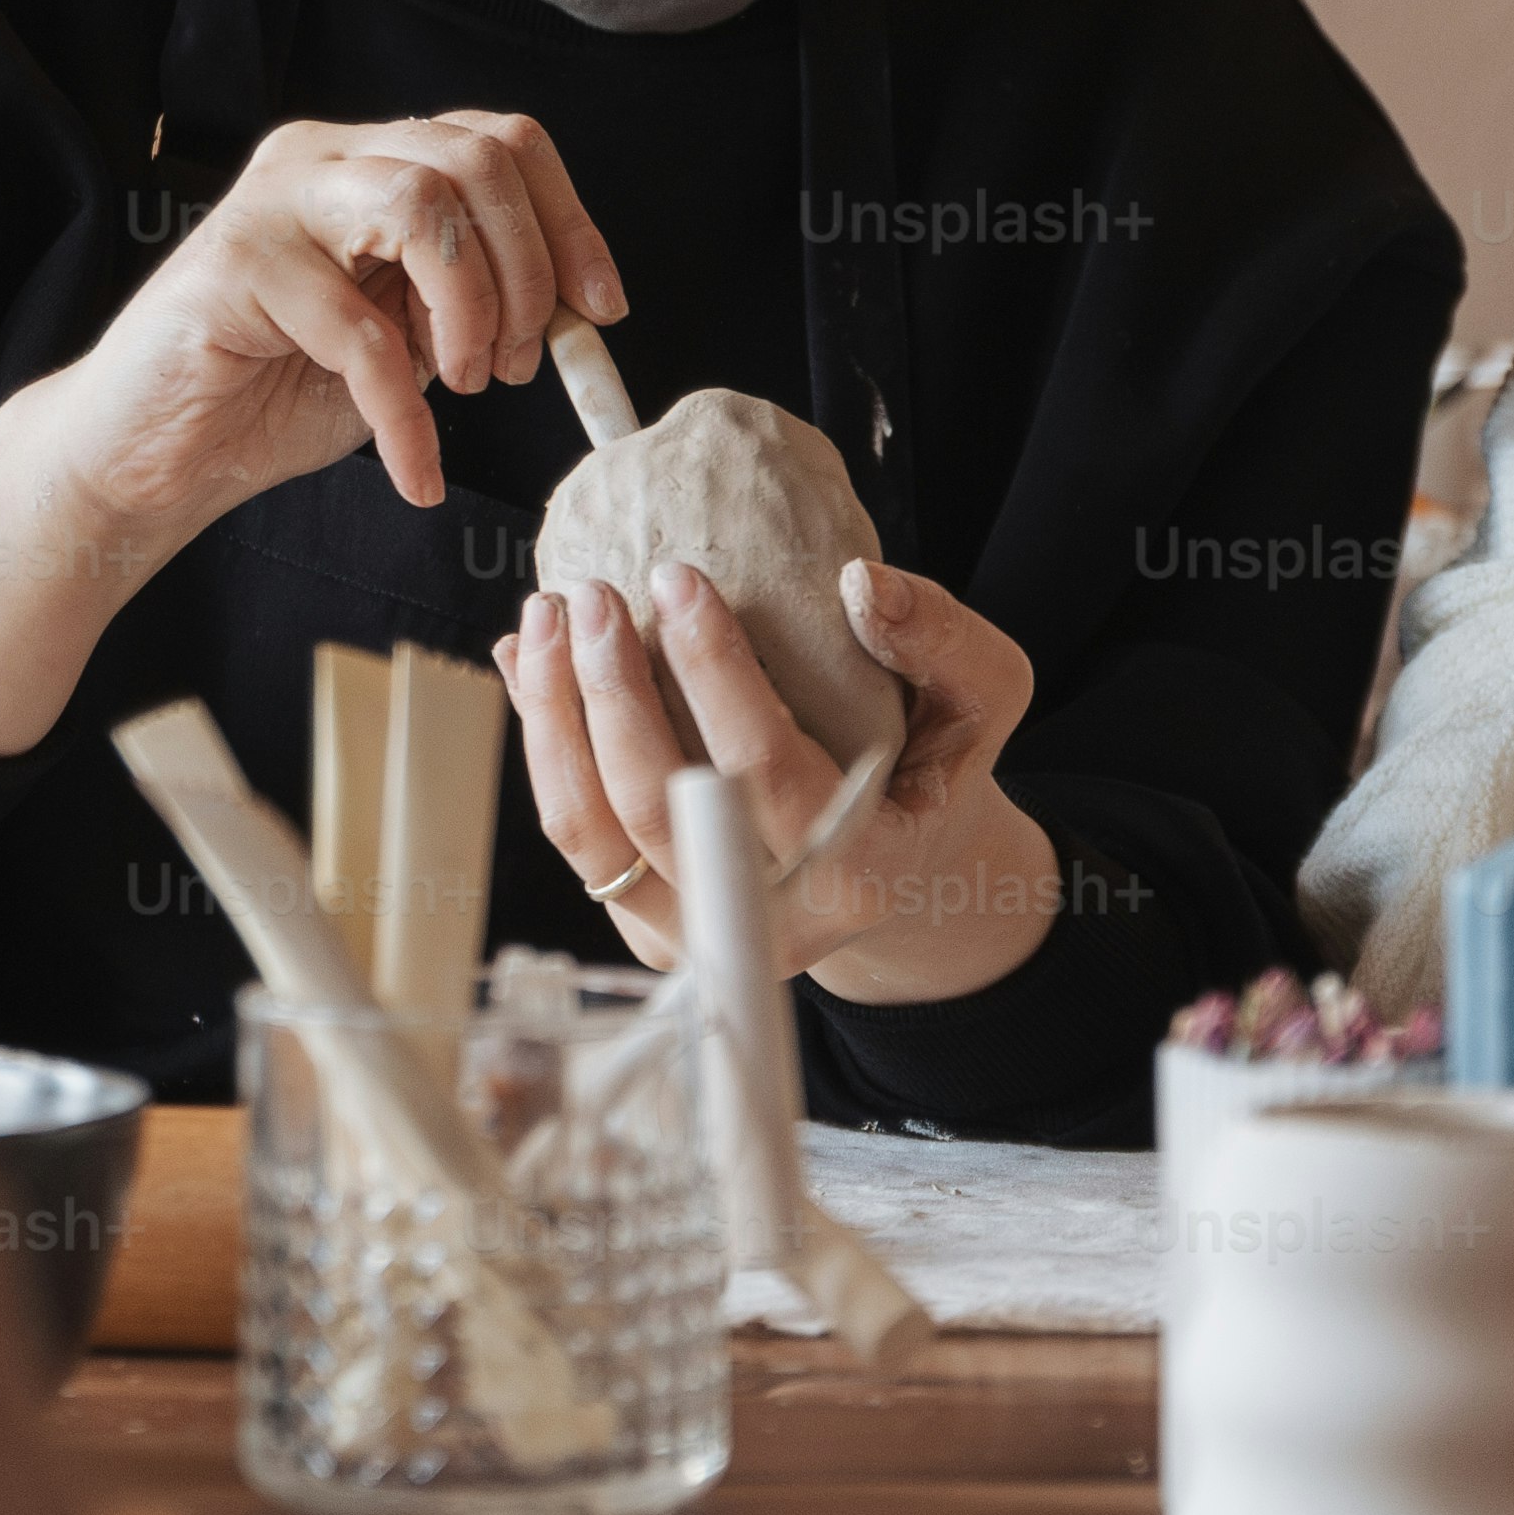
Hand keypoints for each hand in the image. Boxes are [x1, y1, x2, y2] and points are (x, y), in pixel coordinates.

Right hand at [0, 111, 617, 758]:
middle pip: (474, 160)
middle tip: (516, 365)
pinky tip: (415, 471)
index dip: (568, 223)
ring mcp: (272, 203)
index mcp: (368, 159)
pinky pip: (363, 332)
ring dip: (475, 312)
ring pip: (424, 207)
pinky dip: (408, 418)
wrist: (147, 458)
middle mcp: (321, 156)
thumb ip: (470, 303)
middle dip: (527, 272)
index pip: (501, 141)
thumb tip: (573, 305)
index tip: (602, 310)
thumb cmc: (271, 395)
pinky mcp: (233, 268)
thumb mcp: (401, 341)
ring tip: (466, 389)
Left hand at [503, 557, 1058, 1008]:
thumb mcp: (983, 698)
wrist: (902, 872)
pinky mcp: (648, 930)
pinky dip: (544, 745)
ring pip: (593, 835)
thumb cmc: (935, 770)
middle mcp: (772, 923)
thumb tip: (859, 583)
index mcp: (859, 871)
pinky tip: (531, 662)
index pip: (766, 770)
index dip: (713, 672)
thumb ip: (943, 639)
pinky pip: (578, 840)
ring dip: (555, 718)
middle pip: (660, 807)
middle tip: (594, 594)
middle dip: (610, 690)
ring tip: (547, 616)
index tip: (679, 578)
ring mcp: (699, 936)